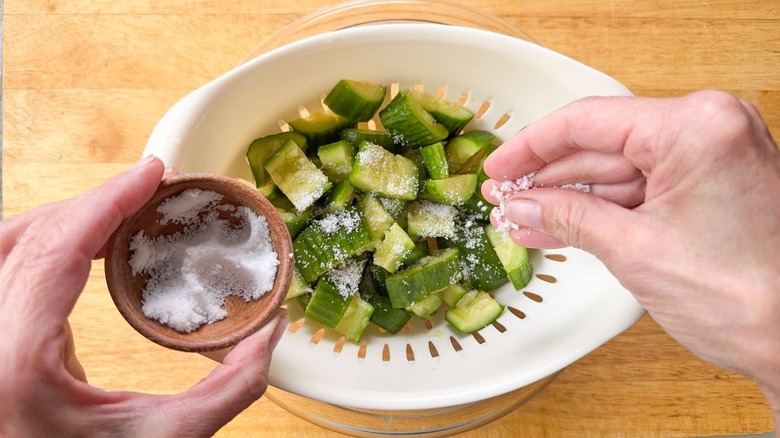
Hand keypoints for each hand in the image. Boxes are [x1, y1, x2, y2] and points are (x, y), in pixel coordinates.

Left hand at [0, 156, 287, 436]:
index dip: (107, 201)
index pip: (55, 249)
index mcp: (15, 361)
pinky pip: (11, 265)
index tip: (151, 174)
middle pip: (26, 235)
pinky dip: (51, 241)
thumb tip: (269, 335)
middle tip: (149, 192)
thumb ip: (226, 390)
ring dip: (66, 218)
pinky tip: (91, 244)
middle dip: (92, 204)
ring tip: (122, 212)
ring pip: (8, 242)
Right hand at [482, 91, 779, 422]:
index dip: (531, 147)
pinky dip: (600, 209)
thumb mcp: (635, 251)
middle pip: (601, 144)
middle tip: (505, 197)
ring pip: (616, 169)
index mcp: (695, 128)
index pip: (588, 121)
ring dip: (568, 198)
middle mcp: (709, 128)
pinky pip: (640, 188)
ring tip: (522, 218)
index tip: (499, 166)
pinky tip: (558, 225)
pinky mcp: (710, 184)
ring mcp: (712, 156)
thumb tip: (521, 203)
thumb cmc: (747, 300)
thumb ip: (569, 217)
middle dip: (548, 178)